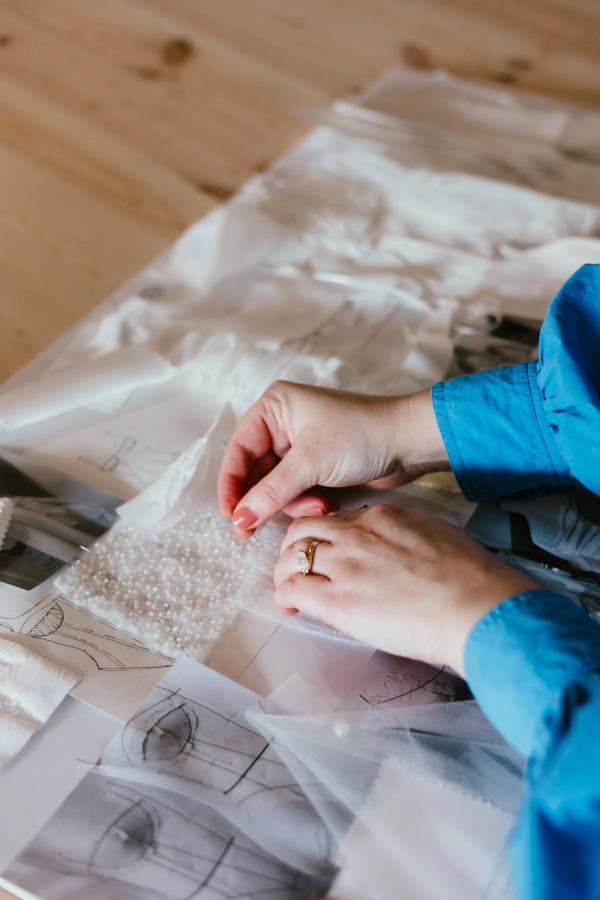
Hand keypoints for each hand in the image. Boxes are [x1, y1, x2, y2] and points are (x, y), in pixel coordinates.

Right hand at [218, 381, 448, 533]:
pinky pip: (297, 492)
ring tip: (320, 504)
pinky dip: (308, 503)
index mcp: (275, 408)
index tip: (230, 516)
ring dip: (294, 503)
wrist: (411, 443)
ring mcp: (301, 447)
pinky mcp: (318, 466)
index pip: (239, 450)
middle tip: (254, 530)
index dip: (231, 485)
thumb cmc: (362, 435)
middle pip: (255, 472)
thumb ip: (271, 492)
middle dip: (267, 499)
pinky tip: (327, 504)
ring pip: (276, 487)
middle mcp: (284, 424)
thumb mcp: (311, 463)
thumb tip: (238, 519)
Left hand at [273, 504, 538, 674]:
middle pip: (305, 528)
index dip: (330, 537)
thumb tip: (405, 555)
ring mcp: (344, 564)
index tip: (330, 553)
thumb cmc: (470, 579)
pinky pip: (291, 588)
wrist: (473, 605)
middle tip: (298, 566)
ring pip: (290, 555)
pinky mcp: (336, 598)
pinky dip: (285, 597)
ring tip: (290, 589)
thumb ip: (411, 541)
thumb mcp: (438, 538)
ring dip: (285, 572)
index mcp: (383, 517)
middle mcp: (357, 534)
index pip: (340, 519)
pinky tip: (290, 608)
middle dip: (295, 546)